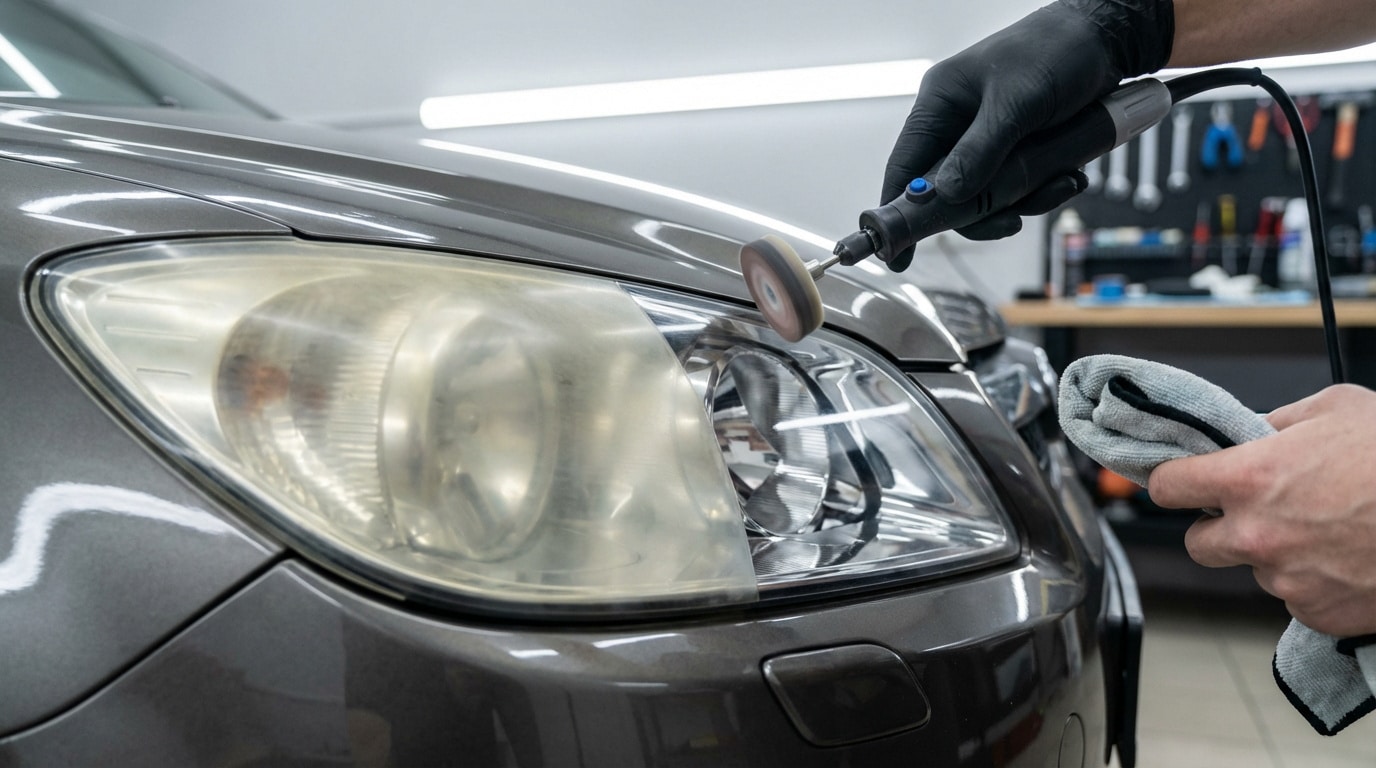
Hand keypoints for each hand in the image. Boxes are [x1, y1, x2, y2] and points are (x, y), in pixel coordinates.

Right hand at [879, 0, 1173, 264]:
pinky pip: (1021, 189)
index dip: (897, 211)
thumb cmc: (1055, 51)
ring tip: (1062, 180)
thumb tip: (949, 194)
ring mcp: (990, 142)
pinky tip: (1070, 174)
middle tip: (1011, 221)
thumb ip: (981, 151)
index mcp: (940, 105)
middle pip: (949, 194)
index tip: (896, 255)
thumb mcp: (1016, 102)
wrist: (1106, 39)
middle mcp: (958, 127)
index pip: (906, 166)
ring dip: (1026, 199)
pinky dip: (1046, 190)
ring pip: (990, 197)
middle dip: (983, 210)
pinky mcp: (1021, 151)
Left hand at [1148, 384, 1375, 636]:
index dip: (1170, 481)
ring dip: (1275, 553)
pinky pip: (1296, 598)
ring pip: (1255, 569)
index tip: (1178, 481)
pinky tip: (1346, 558)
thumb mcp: (1335, 409)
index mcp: (1249, 479)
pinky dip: (1312, 582)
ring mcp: (1286, 579)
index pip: (1166, 487)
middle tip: (1255, 510)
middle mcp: (1257, 534)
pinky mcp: (1317, 613)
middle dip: (1217, 527)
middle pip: (1197, 542)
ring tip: (1325, 530)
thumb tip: (1249, 431)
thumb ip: (1277, 423)